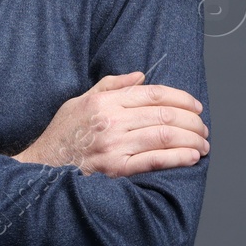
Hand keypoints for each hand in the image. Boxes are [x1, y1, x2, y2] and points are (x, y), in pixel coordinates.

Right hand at [12, 71, 208, 176]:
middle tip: (204, 127)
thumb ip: (111, 85)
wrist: (41, 168)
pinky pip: (154, 161)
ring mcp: (114, 146)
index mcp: (104, 101)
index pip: (152, 93)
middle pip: (163, 114)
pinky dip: (177, 158)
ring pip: (163, 136)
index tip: (195, 105)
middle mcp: (111, 121)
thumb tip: (141, 76)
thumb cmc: (62, 135)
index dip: (180, 97)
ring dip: (190, 139)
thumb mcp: (79, 101)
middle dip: (191, 120)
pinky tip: (191, 157)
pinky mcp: (116, 170)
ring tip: (203, 143)